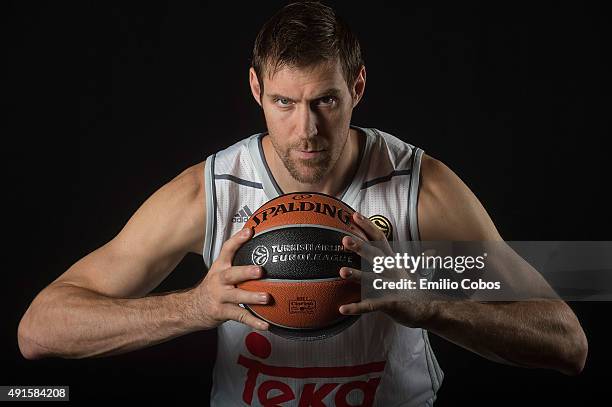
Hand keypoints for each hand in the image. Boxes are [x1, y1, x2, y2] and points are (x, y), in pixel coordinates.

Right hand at [189, 228, 269, 330]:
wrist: (191, 308)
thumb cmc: (213, 287)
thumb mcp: (220, 271)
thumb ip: (237, 262)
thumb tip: (262, 248)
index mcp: (220, 267)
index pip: (227, 250)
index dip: (237, 240)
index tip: (250, 231)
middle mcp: (218, 280)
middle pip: (231, 274)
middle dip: (246, 271)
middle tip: (260, 270)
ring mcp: (220, 297)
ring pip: (236, 296)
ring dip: (252, 297)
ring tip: (267, 298)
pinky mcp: (222, 312)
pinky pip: (240, 316)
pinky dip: (254, 322)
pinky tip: (265, 324)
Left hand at [338, 212, 434, 327]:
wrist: (427, 308)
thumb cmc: (408, 287)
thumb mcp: (401, 268)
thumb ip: (389, 255)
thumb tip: (396, 244)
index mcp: (392, 260)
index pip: (379, 238)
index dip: (368, 226)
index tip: (355, 215)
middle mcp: (391, 270)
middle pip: (375, 255)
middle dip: (360, 247)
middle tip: (345, 239)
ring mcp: (391, 286)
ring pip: (372, 279)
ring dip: (357, 275)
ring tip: (341, 271)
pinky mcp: (390, 304)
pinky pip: (370, 305)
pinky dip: (356, 307)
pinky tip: (342, 308)